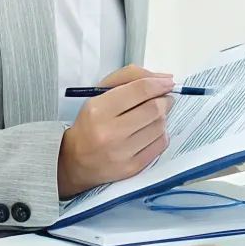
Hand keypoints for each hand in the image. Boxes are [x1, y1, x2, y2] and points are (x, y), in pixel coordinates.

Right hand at [59, 65, 174, 197]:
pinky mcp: (133, 167)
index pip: (139, 90)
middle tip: (165, 98)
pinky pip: (160, 145)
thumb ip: (129, 78)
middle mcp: (110, 132)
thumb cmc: (91, 122)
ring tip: (153, 116)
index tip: (169, 82)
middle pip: (154, 109)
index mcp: (99, 110)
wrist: (75, 161)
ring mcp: (122, 152)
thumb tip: (164, 78)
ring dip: (163, 117)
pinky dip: (161, 134)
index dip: (159, 83)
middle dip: (165, 100)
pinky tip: (151, 132)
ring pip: (160, 126)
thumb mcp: (100, 93)